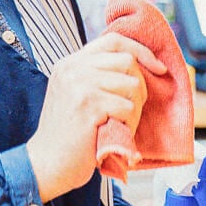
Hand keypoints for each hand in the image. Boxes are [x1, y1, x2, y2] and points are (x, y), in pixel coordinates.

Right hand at [26, 33, 166, 202]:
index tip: (158, 68)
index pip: (113, 40)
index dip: (141, 51)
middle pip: (127, 61)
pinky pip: (128, 107)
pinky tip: (117, 133)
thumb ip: (97, 77)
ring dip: (135, 109)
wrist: (47, 164)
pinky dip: (129, 124)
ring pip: (132, 84)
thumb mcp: (76, 95)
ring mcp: (80, 84)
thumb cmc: (69, 136)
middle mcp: (73, 68)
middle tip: (132, 111)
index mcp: (70, 63)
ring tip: (122, 125)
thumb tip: (138, 66)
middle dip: (139, 87)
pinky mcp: (88, 104)